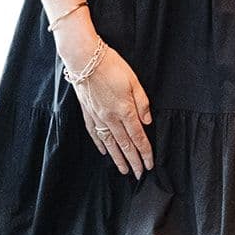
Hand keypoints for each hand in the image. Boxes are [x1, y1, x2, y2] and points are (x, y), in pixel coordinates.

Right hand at [70, 43, 153, 177]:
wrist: (85, 60)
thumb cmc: (113, 66)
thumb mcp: (134, 81)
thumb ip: (142, 103)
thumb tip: (146, 123)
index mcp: (125, 110)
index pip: (138, 137)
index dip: (145, 153)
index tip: (149, 165)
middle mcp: (111, 118)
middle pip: (124, 145)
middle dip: (133, 161)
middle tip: (139, 174)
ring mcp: (97, 117)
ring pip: (109, 143)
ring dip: (118, 158)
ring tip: (123, 170)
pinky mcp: (88, 113)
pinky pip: (94, 134)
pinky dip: (100, 145)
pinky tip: (104, 152)